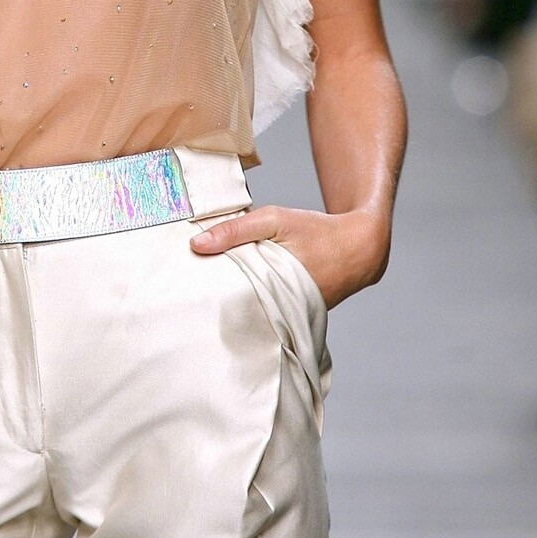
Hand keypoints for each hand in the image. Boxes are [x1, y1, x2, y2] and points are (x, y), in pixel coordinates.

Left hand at [188, 204, 389, 308]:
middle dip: (211, 302)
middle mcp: (276, 311)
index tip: (178, 291)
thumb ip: (236, 230)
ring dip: (229, 299)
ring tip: (198, 292)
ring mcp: (283, 316)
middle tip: (181, 293)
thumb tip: (196, 244)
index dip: (203, 297)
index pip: (226, 303)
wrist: (358, 250)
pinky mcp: (287, 314)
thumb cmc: (316, 233)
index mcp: (271, 291)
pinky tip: (229, 288)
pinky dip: (247, 298)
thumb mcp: (276, 221)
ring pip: (246, 310)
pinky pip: (260, 308)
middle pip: (233, 310)